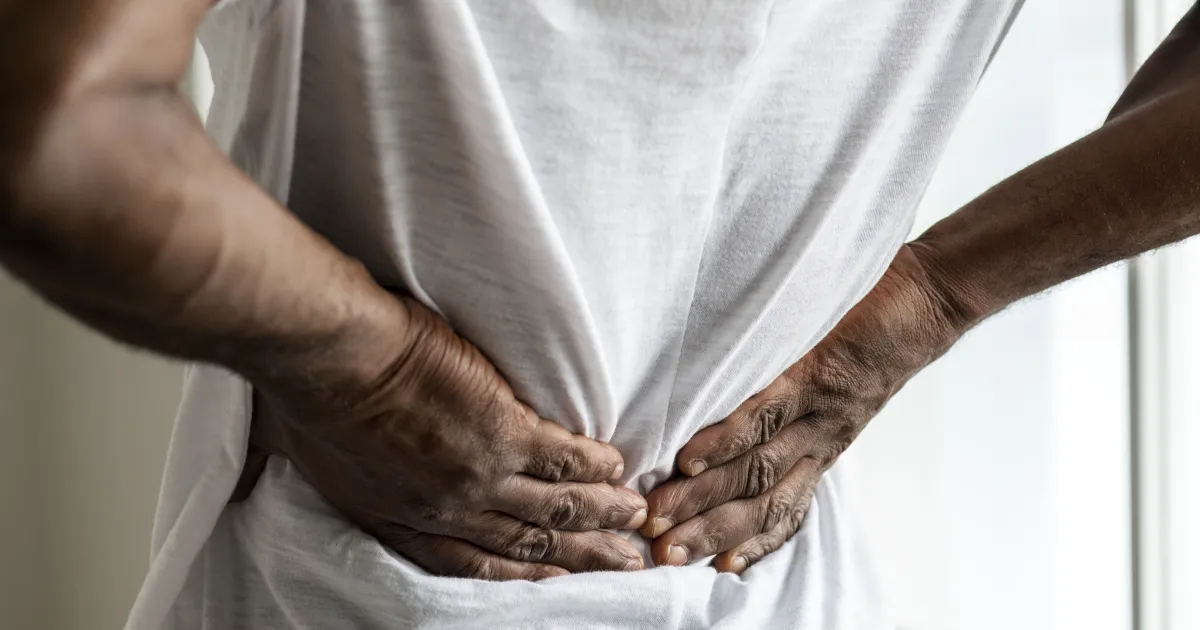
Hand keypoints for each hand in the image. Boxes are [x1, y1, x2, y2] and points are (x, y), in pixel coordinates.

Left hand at [234, 293, 648, 580]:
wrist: (326, 356)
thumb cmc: (301, 396)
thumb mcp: (285, 453)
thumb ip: (287, 471)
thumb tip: (237, 480)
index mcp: (396, 519)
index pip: (467, 561)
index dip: (517, 574)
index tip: (550, 578)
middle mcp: (444, 509)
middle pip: (524, 545)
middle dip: (575, 558)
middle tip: (617, 563)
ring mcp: (478, 474)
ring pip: (552, 508)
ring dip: (596, 517)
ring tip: (631, 518)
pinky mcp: (503, 430)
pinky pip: (563, 458)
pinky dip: (592, 468)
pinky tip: (616, 469)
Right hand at [641, 245, 964, 572]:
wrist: (931, 303)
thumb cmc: (876, 341)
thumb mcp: (839, 392)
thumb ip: (798, 411)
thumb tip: (745, 425)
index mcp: (822, 450)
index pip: (781, 511)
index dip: (745, 544)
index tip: (702, 567)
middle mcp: (821, 443)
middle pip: (758, 502)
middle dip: (705, 531)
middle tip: (660, 552)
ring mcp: (820, 412)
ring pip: (756, 469)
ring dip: (705, 498)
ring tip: (661, 516)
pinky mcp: (818, 375)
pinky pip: (766, 415)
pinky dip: (725, 441)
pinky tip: (690, 461)